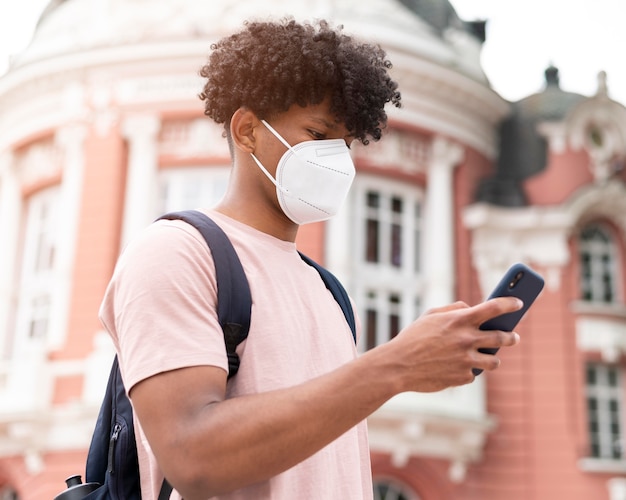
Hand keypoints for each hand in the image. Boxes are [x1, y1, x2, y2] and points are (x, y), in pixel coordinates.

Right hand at [386, 297, 521, 392]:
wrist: (399, 365)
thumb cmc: (413, 337)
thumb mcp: (430, 315)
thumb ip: (453, 309)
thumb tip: (471, 308)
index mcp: (459, 320)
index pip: (494, 307)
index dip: (510, 303)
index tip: (519, 303)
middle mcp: (467, 339)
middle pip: (503, 337)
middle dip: (512, 337)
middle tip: (514, 337)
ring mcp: (467, 360)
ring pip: (494, 361)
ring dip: (493, 358)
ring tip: (488, 357)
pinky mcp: (463, 377)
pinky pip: (473, 373)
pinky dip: (467, 370)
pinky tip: (455, 368)